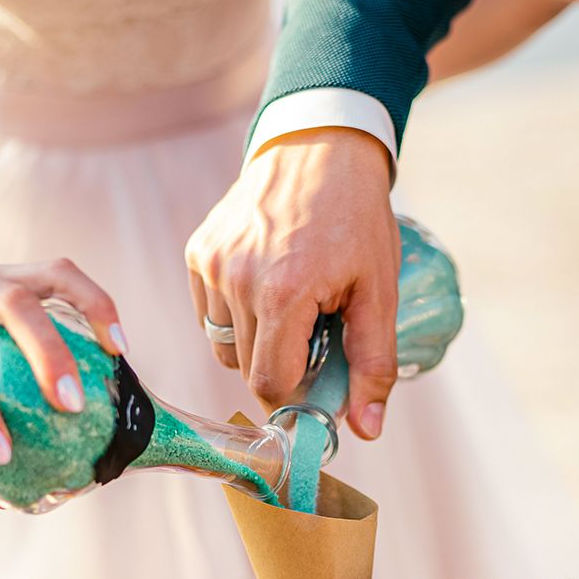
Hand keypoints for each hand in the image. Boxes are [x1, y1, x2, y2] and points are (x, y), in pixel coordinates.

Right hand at [185, 127, 398, 438]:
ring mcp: (211, 264)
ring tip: (291, 305)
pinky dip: (237, 314)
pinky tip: (267, 284)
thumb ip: (373, 364)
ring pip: (224, 344)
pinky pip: (210, 313)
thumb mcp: (379, 292)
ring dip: (256, 341)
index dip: (294, 396)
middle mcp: (237, 280)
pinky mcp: (198, 252)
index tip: (316, 386)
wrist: (321, 147)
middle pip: (246, 368)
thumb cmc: (357, 219)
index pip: (270, 383)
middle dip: (280, 366)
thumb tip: (368, 431)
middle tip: (314, 335)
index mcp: (283, 294)